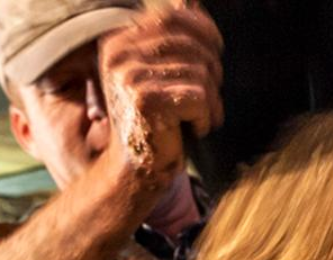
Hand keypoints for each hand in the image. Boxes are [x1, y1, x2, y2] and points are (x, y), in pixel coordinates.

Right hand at [99, 2, 224, 187]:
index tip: (216, 48)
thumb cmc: (156, 120)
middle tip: (208, 96)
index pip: (170, 17)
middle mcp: (118, 55)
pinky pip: (200, 97)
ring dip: (210, 98)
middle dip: (210, 69)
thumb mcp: (159, 71)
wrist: (136, 169)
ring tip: (200, 117)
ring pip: (199, 72)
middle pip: (190, 44)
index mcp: (116, 41)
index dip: (203, 28)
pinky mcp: (147, 101)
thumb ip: (171, 37)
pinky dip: (207, 116)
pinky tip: (195, 129)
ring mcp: (130, 78)